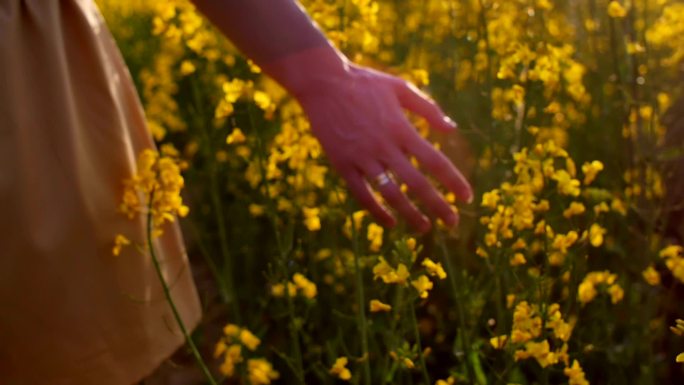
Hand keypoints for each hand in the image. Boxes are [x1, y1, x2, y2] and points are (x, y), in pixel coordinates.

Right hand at [297, 64, 472, 232]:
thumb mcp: (400, 87)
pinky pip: (362, 194)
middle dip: (438, 206)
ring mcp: (362, 157)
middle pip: (416, 183)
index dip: (453, 181)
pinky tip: (390, 222)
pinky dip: (377, 211)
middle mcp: (384, 146)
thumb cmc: (364, 82)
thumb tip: (452, 129)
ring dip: (410, 214)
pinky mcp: (342, 164)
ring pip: (390, 194)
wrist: (322, 83)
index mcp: (401, 128)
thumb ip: (428, 108)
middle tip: (453, 223)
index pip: (434, 161)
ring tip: (425, 228)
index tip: (467, 197)